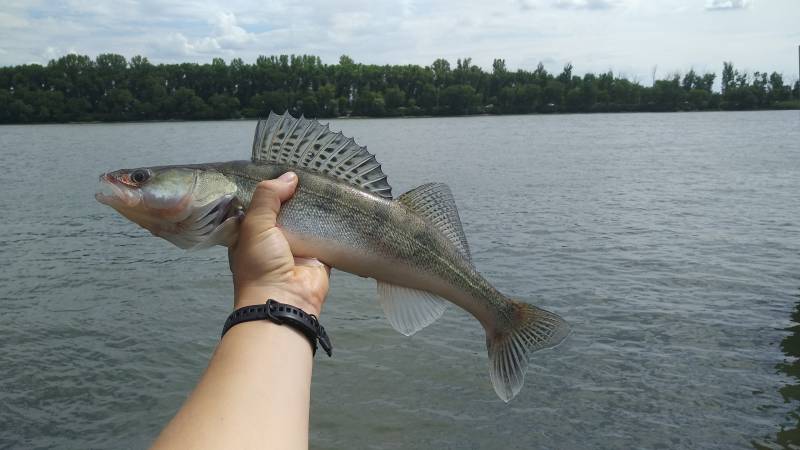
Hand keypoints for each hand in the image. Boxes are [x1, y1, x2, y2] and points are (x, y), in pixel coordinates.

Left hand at [228, 172, 329, 315]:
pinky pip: (328, 233)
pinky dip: (333, 221)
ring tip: (328, 179)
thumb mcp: (254, 225)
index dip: (269, 187)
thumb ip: (267, 197)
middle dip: (296, 194)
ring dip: (316, 205)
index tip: (282, 165)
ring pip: (308, 219)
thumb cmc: (260, 264)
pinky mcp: (320, 255)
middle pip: (286, 209)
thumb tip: (290, 176)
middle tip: (311, 169)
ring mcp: (298, 247)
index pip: (260, 203)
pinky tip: (340, 201)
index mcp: (251, 232)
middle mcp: (274, 238)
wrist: (284, 301)